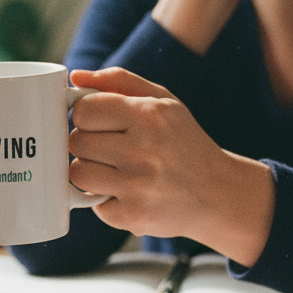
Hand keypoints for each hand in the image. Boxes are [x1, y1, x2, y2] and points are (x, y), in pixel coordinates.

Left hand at [68, 67, 274, 266]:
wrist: (218, 194)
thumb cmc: (182, 142)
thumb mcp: (162, 101)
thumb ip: (118, 81)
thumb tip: (75, 76)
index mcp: (150, 115)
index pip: (84, 110)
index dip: (86, 116)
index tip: (100, 122)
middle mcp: (145, 150)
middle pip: (77, 142)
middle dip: (87, 143)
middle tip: (111, 148)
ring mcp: (138, 187)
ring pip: (78, 173)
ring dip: (90, 171)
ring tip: (116, 170)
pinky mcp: (133, 216)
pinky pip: (91, 202)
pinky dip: (103, 198)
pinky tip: (128, 192)